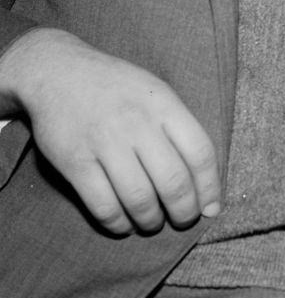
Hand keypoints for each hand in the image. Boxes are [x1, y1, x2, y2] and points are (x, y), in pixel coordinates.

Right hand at [0, 28, 220, 233]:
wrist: (59, 72)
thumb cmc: (117, 87)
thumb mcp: (156, 91)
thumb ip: (178, 126)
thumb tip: (202, 175)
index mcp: (164, 104)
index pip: (200, 152)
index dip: (210, 187)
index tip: (211, 208)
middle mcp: (138, 123)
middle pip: (173, 181)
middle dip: (184, 211)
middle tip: (184, 220)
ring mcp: (106, 143)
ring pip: (139, 198)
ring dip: (151, 221)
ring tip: (153, 223)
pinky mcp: (75, 162)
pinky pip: (103, 205)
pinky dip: (117, 223)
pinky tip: (124, 224)